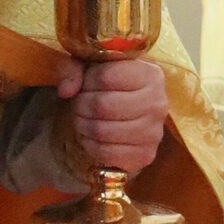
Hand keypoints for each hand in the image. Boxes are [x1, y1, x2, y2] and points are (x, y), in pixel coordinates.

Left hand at [67, 55, 168, 174]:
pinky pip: (105, 152)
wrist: (130, 114)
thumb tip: (66, 90)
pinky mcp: (144, 155)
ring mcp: (153, 132)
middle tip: (79, 104)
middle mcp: (157, 103)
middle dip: (81, 105)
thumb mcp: (91, 67)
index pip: (107, 76)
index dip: (87, 81)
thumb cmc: (110, 87)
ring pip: (101, 131)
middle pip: (102, 105)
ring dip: (82, 125)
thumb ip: (73, 68)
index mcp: (150, 74)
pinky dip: (90, 145)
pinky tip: (91, 136)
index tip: (86, 84)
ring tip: (82, 119)